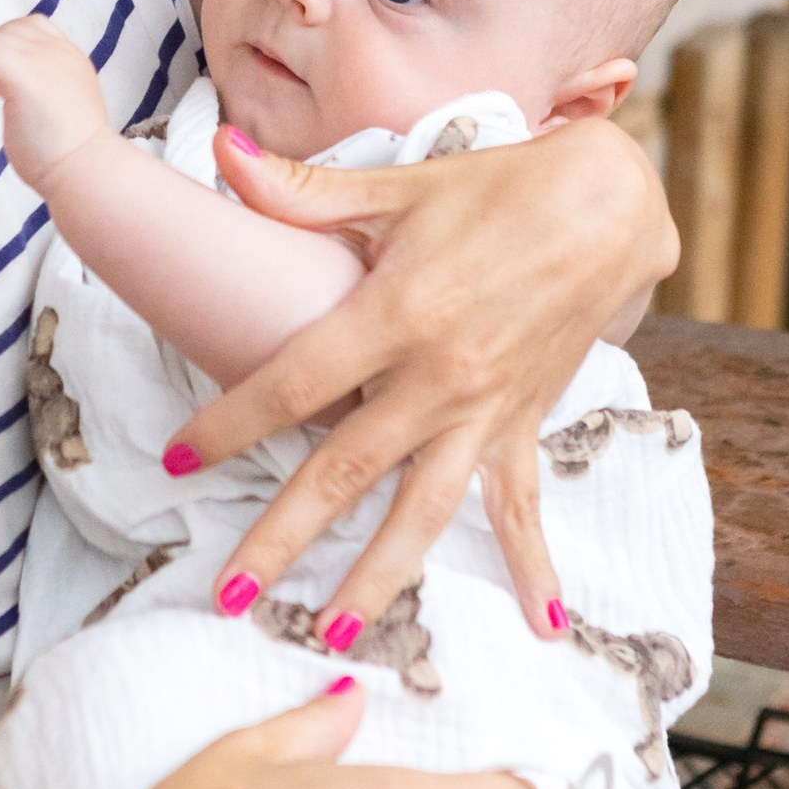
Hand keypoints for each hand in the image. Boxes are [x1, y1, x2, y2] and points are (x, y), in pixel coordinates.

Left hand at [0, 17, 114, 194]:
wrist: (86, 173)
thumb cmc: (69, 159)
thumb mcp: (56, 112)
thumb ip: (38, 94)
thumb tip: (3, 93)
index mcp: (70, 60)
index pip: (30, 31)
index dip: (4, 52)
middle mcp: (58, 51)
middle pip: (6, 34)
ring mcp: (41, 58)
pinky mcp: (19, 71)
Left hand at [171, 118, 674, 642]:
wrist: (611, 202)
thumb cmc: (498, 188)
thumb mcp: (400, 186)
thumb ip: (304, 189)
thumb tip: (223, 151)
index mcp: (397, 314)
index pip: (293, 382)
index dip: (231, 421)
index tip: (177, 457)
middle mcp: (439, 376)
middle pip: (344, 471)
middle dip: (282, 539)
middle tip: (228, 596)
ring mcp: (486, 410)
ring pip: (421, 511)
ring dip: (376, 578)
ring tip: (334, 638)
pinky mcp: (527, 422)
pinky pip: (524, 505)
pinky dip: (533, 565)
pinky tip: (545, 624)